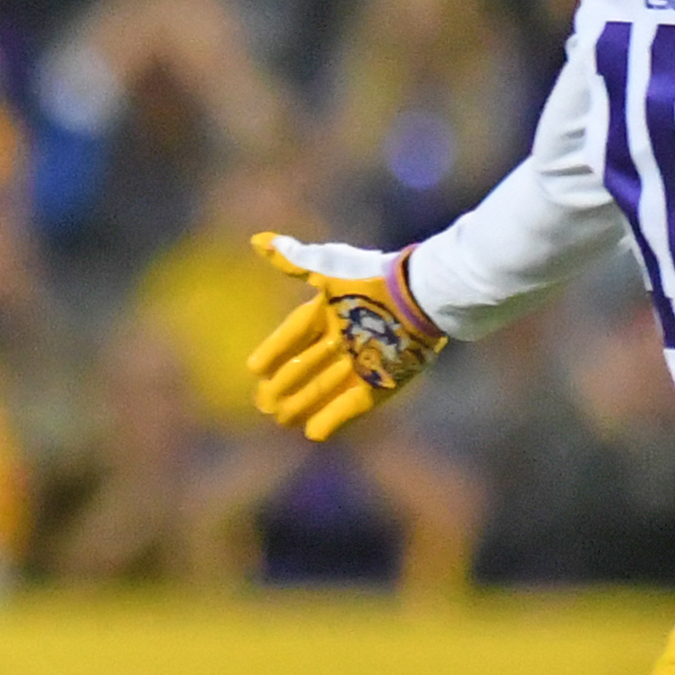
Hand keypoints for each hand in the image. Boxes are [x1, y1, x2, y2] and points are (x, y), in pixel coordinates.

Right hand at [246, 233, 444, 443]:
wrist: (421, 296)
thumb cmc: (372, 279)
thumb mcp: (329, 267)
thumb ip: (294, 260)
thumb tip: (257, 241)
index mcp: (331, 310)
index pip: (295, 334)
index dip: (274, 350)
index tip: (254, 369)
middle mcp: (345, 337)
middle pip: (308, 366)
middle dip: (285, 385)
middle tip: (263, 403)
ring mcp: (365, 361)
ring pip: (326, 387)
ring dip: (304, 404)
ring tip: (281, 421)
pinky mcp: (384, 380)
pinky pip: (355, 402)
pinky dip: (335, 417)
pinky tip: (314, 433)